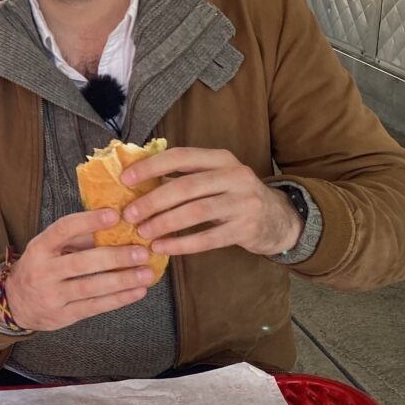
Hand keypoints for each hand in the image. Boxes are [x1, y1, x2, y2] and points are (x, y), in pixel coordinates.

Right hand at [5, 209, 154, 331]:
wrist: (14, 302)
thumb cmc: (41, 267)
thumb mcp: (50, 248)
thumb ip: (78, 238)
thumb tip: (117, 225)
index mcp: (40, 247)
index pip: (64, 229)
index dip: (89, 221)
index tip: (116, 214)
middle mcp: (43, 271)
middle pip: (82, 262)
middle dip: (115, 257)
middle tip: (142, 251)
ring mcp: (52, 295)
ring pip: (91, 287)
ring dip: (122, 280)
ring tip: (146, 273)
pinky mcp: (63, 315)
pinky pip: (94, 307)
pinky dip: (119, 299)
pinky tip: (138, 291)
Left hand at [119, 147, 302, 258]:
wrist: (279, 219)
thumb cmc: (234, 196)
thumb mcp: (214, 179)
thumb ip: (181, 177)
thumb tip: (136, 181)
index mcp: (221, 158)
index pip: (181, 156)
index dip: (151, 167)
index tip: (125, 179)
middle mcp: (235, 176)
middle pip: (187, 186)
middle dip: (154, 200)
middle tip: (129, 214)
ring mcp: (243, 203)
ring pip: (196, 212)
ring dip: (165, 223)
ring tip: (143, 232)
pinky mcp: (246, 229)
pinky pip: (209, 238)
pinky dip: (182, 244)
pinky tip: (163, 247)